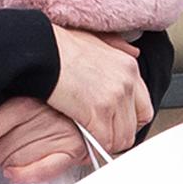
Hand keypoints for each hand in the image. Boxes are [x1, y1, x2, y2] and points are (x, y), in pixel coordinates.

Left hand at [0, 97, 87, 182]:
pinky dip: (26, 174)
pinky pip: (44, 169)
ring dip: (1, 164)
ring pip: (16, 159)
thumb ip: (2, 112)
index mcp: (23, 103)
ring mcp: (56, 136)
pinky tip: (13, 174)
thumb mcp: (25, 97)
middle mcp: (38, 119)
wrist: (88, 109)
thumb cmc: (52, 104)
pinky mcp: (71, 151)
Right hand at [46, 24, 151, 153]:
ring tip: (90, 136)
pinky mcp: (98, 113)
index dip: (128, 118)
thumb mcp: (93, 39)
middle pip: (135, 125)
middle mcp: (127, 83)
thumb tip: (132, 50)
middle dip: (118, 132)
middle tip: (101, 131)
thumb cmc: (56, 45)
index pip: (143, 106)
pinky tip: (82, 136)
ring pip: (122, 137)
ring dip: (106, 141)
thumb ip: (117, 47)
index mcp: (128, 66)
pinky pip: (104, 141)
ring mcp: (114, 99)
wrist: (38, 49)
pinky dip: (93, 144)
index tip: (115, 121)